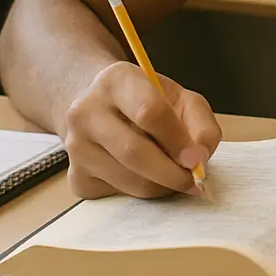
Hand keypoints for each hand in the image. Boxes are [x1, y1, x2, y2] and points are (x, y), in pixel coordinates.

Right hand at [63, 61, 221, 199]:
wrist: (98, 105)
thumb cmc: (146, 100)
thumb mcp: (179, 96)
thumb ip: (200, 123)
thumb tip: (200, 159)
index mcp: (116, 80)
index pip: (149, 112)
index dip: (177, 139)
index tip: (197, 158)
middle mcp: (86, 112)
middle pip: (134, 152)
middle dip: (172, 173)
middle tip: (194, 180)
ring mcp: (76, 147)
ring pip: (128, 180)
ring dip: (161, 185)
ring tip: (175, 175)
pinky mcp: (76, 177)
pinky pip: (118, 194)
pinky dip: (143, 191)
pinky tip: (148, 175)